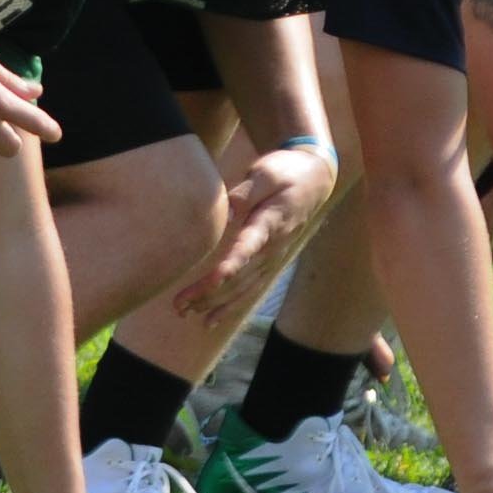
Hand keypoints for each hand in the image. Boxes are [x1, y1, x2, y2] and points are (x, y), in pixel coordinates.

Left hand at [173, 140, 336, 319]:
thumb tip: (228, 210)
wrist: (314, 180)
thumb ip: (247, 192)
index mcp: (270, 223)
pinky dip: (229, 307)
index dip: (231, 266)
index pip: (249, 248)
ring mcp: (272, 259)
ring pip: (242, 289)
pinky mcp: (269, 263)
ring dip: (214, 303)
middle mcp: (272, 248)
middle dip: (209, 292)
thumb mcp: (267, 172)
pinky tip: (210, 320)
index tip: (211, 280)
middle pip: (239, 276)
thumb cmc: (286, 171)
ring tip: (185, 313)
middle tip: (179, 304)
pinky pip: (248, 290)